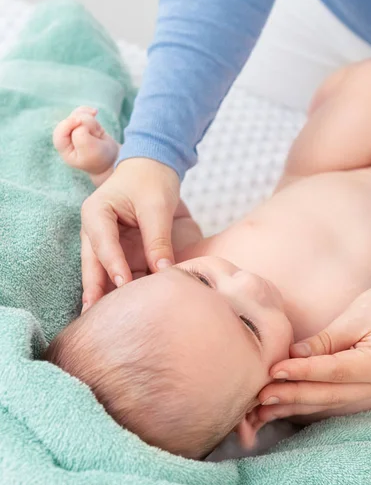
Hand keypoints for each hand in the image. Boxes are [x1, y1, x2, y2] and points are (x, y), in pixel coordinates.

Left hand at [53, 106, 118, 173]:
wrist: (113, 159)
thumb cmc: (100, 159)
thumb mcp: (90, 151)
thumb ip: (81, 136)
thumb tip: (79, 120)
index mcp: (64, 149)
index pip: (59, 133)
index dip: (67, 124)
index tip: (79, 121)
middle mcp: (66, 139)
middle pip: (69, 121)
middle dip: (84, 124)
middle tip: (96, 134)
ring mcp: (74, 131)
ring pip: (77, 115)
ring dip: (90, 121)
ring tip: (98, 133)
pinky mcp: (83, 125)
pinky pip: (81, 112)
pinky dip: (88, 112)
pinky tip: (95, 112)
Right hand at [80, 157, 179, 308]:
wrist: (153, 165)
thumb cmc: (152, 179)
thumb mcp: (157, 208)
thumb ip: (158, 240)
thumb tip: (164, 272)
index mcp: (97, 212)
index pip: (104, 243)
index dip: (114, 265)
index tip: (123, 286)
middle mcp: (95, 228)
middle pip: (93, 263)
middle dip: (94, 289)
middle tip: (93, 316)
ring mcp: (105, 240)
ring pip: (102, 270)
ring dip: (104, 292)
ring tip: (103, 319)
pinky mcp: (119, 247)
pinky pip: (118, 268)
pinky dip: (120, 285)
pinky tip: (121, 306)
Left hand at [257, 284, 370, 421]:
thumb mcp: (355, 317)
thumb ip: (325, 341)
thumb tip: (293, 356)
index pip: (335, 371)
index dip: (303, 372)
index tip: (274, 370)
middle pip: (329, 395)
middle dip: (293, 396)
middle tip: (260, 396)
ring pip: (328, 404)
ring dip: (295, 407)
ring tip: (262, 411)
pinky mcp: (364, 392)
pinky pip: (333, 401)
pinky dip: (307, 403)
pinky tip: (283, 407)